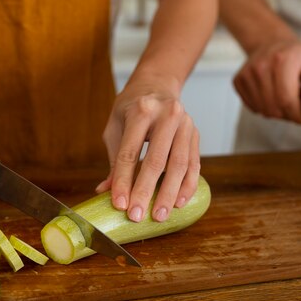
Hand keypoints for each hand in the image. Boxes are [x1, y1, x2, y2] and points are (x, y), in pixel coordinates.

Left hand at [97, 80, 199, 222]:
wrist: (158, 84)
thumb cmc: (132, 108)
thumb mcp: (116, 127)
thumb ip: (113, 159)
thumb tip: (105, 191)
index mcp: (141, 110)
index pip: (129, 152)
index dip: (123, 180)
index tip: (119, 204)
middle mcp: (166, 115)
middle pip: (156, 160)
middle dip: (146, 191)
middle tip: (138, 215)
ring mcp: (185, 124)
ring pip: (179, 164)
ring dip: (169, 193)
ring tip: (160, 215)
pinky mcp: (195, 134)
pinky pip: (193, 164)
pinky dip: (187, 185)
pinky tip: (179, 202)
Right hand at [234, 38, 300, 122]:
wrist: (270, 42)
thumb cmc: (298, 55)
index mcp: (282, 61)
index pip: (287, 101)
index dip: (298, 115)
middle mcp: (260, 67)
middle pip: (274, 109)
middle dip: (288, 115)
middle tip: (298, 109)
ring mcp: (247, 74)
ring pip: (263, 110)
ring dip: (276, 112)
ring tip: (285, 99)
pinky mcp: (238, 81)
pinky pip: (252, 107)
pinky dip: (264, 108)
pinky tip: (272, 96)